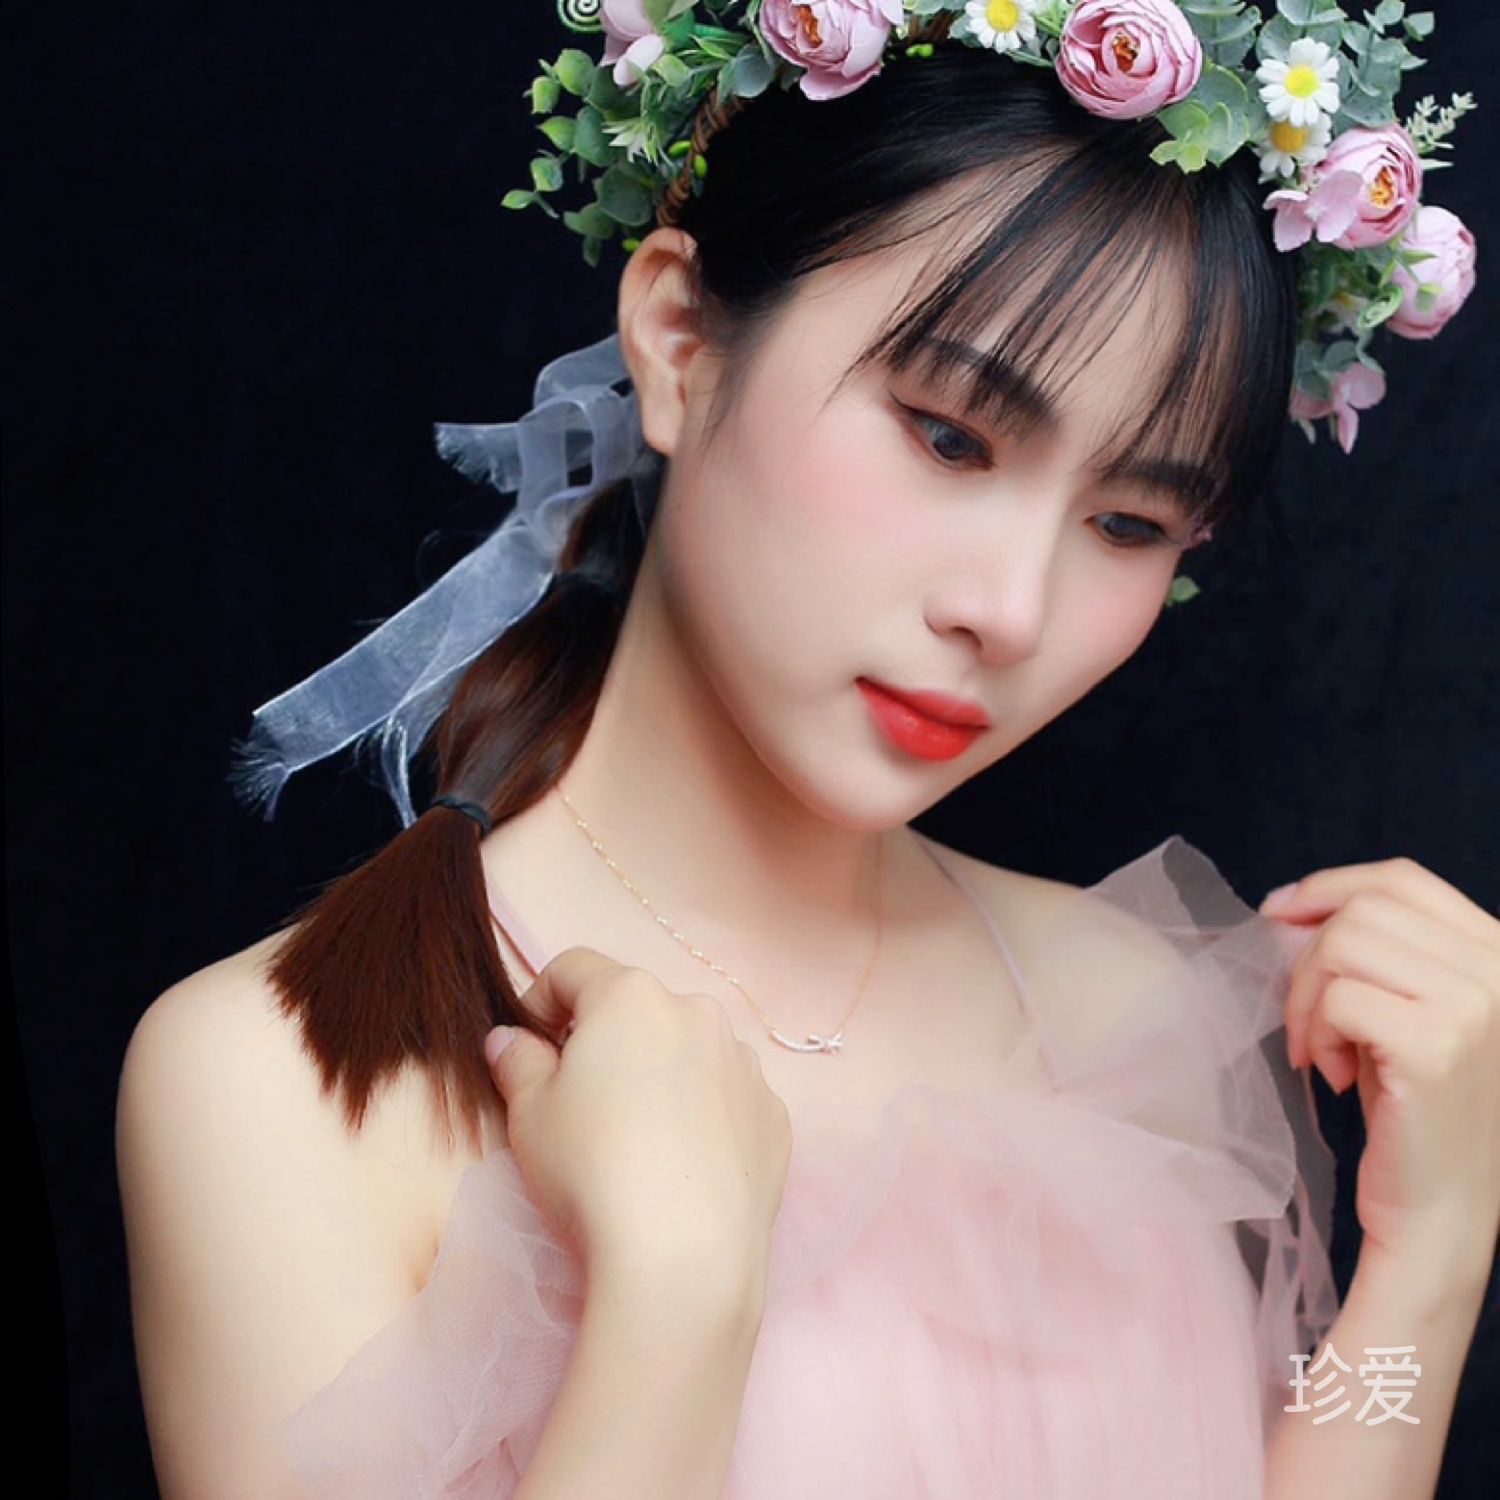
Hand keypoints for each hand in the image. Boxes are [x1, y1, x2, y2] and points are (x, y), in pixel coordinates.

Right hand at [484, 948, 793, 1294]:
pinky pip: (726, 1097)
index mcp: (631, 996)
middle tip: (578, 1102)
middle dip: (604, 1041)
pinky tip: (681, 1168)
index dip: (539, 1002)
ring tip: (635, 1142)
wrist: (684, 1256)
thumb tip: (510, 1040)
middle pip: (636, 1009)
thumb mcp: (529, 1114)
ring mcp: (744, 1062)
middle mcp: (697, 1011)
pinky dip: (701, 1116)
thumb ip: (517, 1062)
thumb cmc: (592, 1172)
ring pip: (686, 1051)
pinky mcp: (774, 1114)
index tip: (528, 1048)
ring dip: (658, 1075)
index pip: (573, 968)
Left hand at [1261, 858, 1499, 1269]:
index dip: (1330, 886)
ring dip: (1309, 996)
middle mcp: (1499, 972)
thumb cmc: (1413, 1112)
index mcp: (1497, 954)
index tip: (1280, 913)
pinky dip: (1316, 1030)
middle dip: (1309, 956)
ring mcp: (1475, 1006)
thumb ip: (1374, 954)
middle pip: (1365, 909)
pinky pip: (1339, 998)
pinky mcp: (1436, 1045)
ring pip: (1345, 945)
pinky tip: (1334, 1074)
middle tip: (1306, 1018)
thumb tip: (1289, 905)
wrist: (1442, 1214)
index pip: (1402, 879)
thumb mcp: (1402, 1010)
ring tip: (1323, 1049)